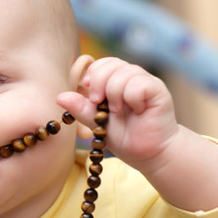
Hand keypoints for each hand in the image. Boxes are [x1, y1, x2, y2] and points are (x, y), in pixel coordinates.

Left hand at [57, 57, 217, 210]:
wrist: (150, 154)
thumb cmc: (126, 138)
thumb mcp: (97, 123)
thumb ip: (82, 108)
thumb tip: (59, 97)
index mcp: (117, 81)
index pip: (102, 63)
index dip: (93, 73)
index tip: (90, 93)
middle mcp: (132, 78)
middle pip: (111, 63)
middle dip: (99, 82)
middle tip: (100, 103)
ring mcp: (146, 82)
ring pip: (124, 72)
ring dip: (115, 94)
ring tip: (119, 111)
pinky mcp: (158, 90)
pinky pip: (138, 84)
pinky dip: (132, 98)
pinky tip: (137, 110)